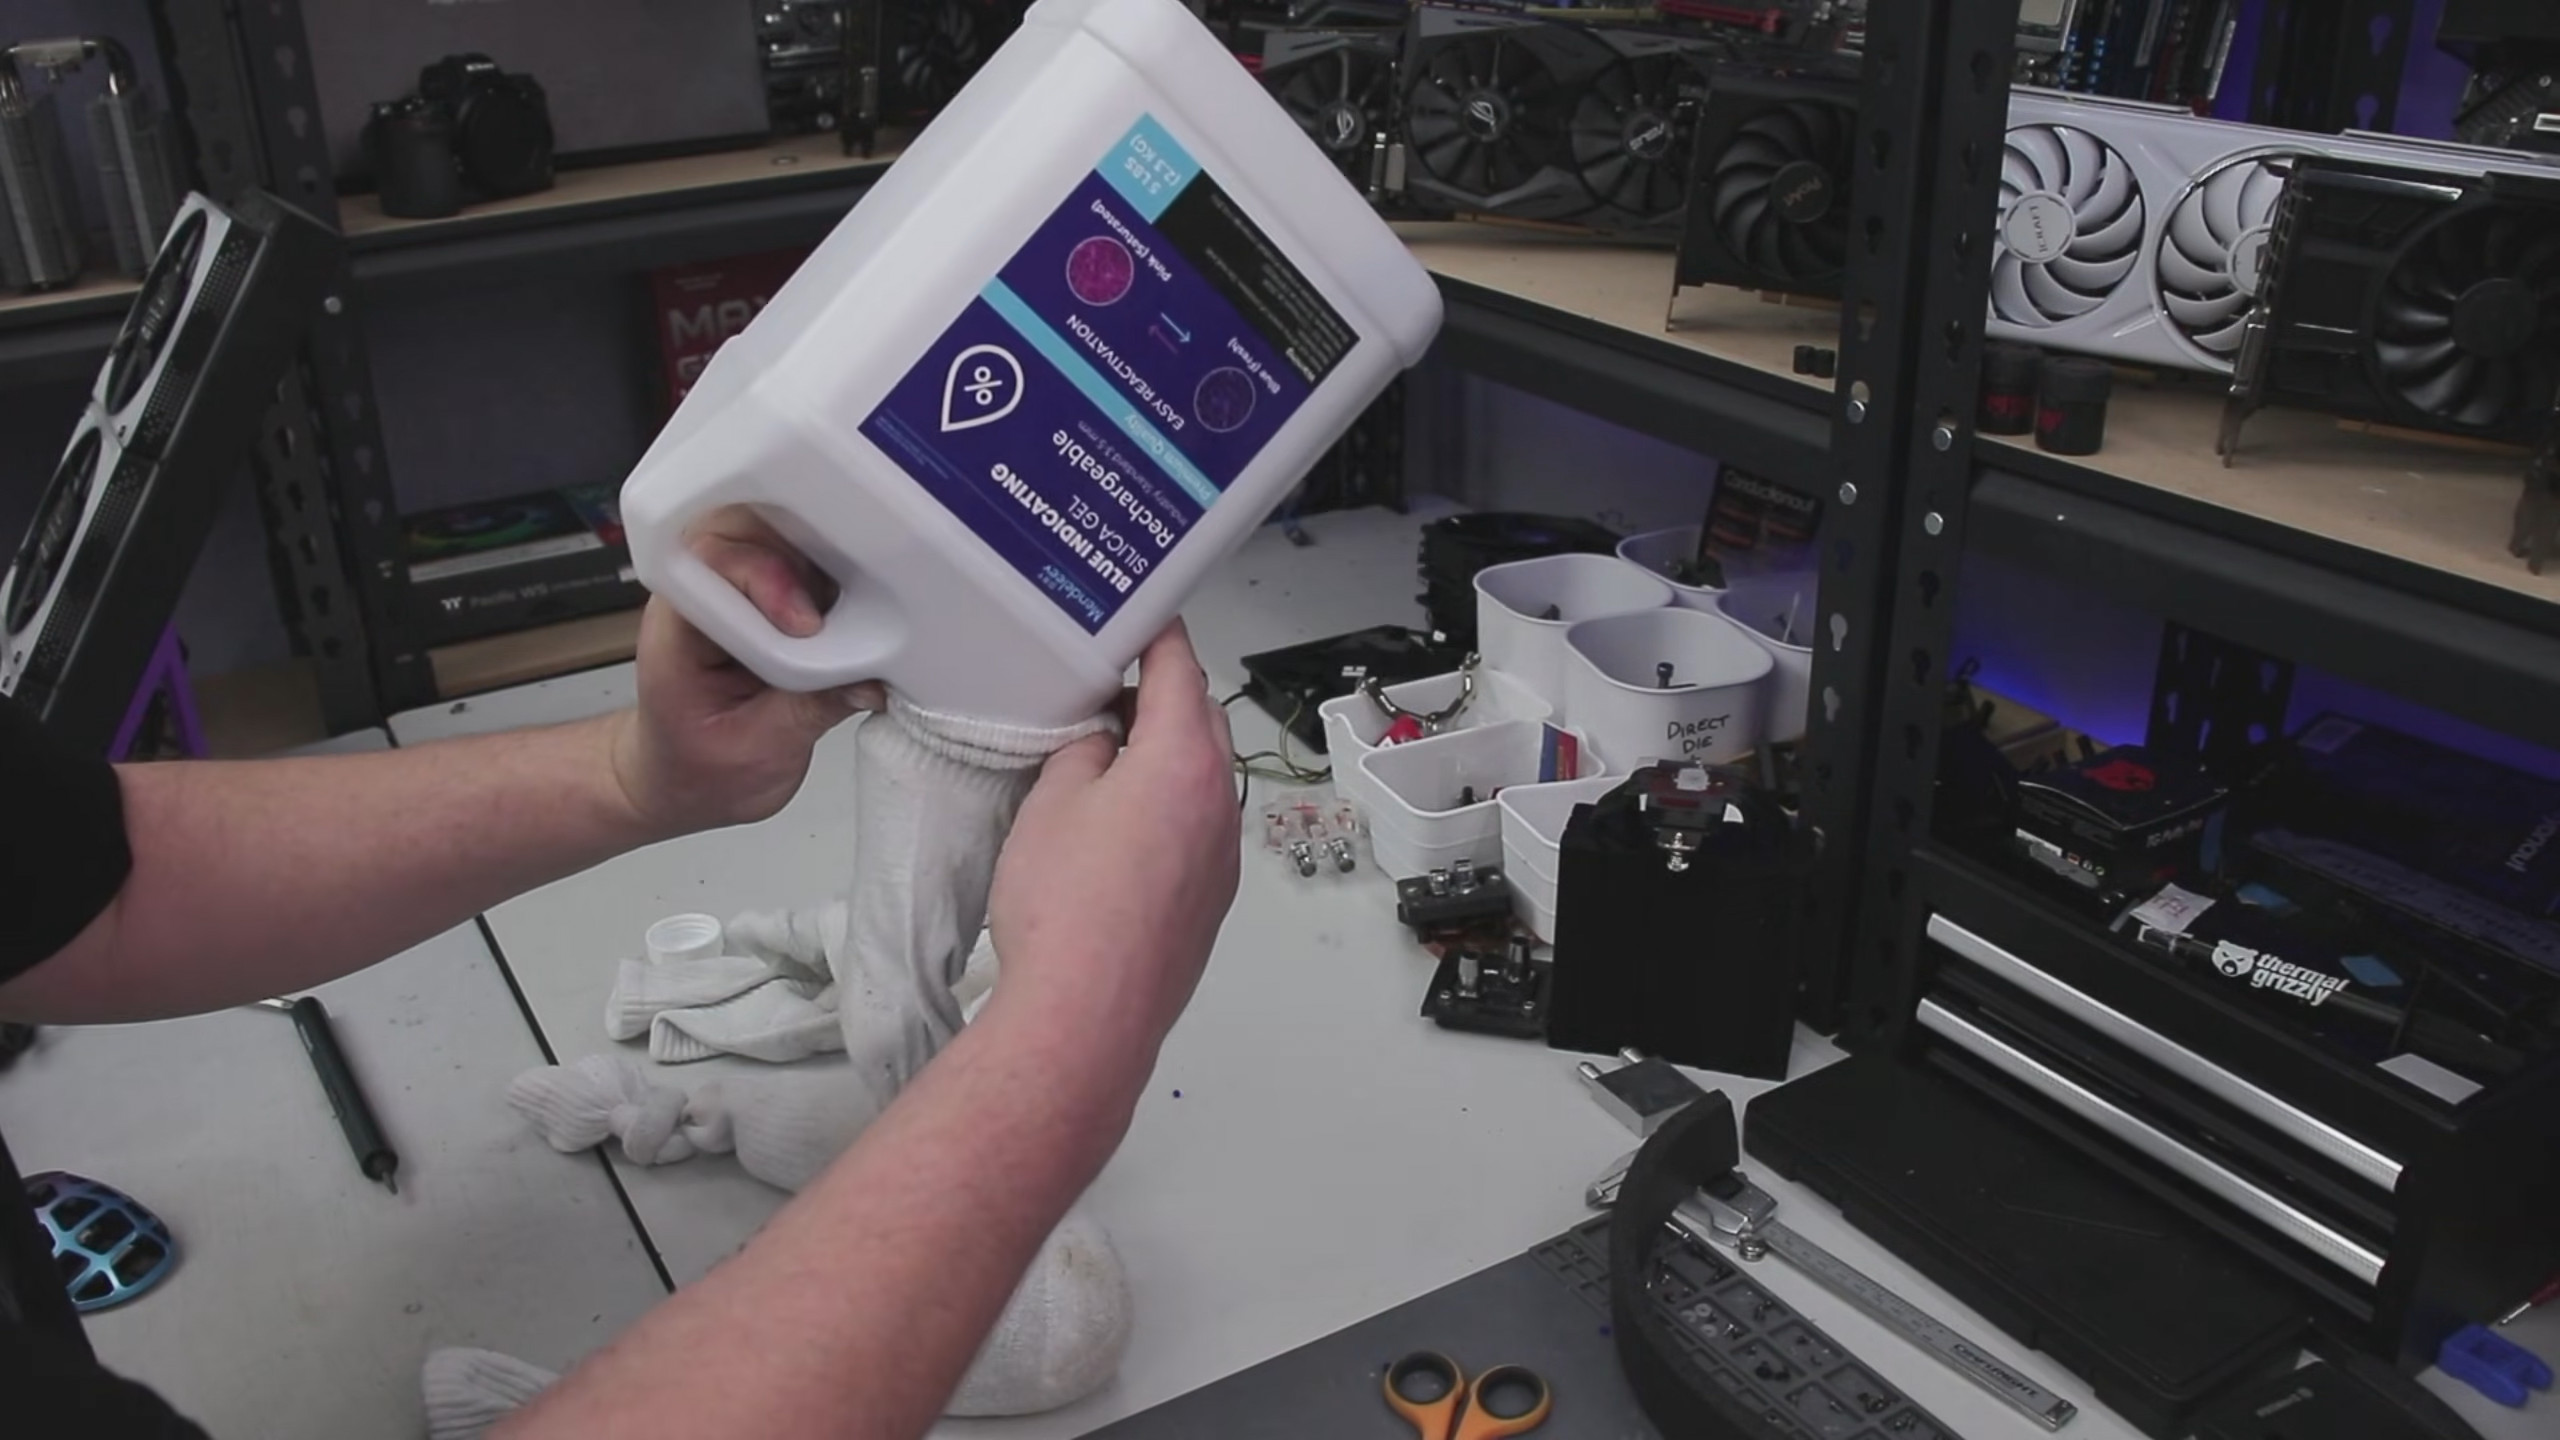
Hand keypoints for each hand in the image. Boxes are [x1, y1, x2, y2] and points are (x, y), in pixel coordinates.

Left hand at [609, 508, 881, 835]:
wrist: (686, 783)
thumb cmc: (698, 770)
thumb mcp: (754, 752)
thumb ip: (808, 711)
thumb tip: (871, 681)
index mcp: (682, 623)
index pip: (717, 562)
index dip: (766, 579)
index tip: (808, 627)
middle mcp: (712, 592)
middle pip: (757, 531)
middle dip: (807, 560)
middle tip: (846, 611)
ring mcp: (749, 592)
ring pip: (794, 545)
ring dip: (834, 573)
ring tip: (865, 617)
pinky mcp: (782, 603)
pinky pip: (817, 575)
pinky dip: (848, 591)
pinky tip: (871, 619)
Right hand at [983, 622, 1239, 1053]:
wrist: (1085, 1015)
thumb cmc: (1065, 909)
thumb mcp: (1052, 800)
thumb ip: (1082, 749)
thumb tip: (1101, 739)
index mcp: (1184, 760)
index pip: (1181, 666)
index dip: (1156, 632)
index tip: (1140, 614)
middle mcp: (1218, 804)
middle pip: (1199, 719)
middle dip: (1157, 695)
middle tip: (1102, 688)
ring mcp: (1221, 856)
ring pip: (1198, 778)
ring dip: (1161, 757)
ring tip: (1099, 759)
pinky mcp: (1209, 901)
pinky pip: (1194, 830)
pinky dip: (1165, 809)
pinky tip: (1115, 828)